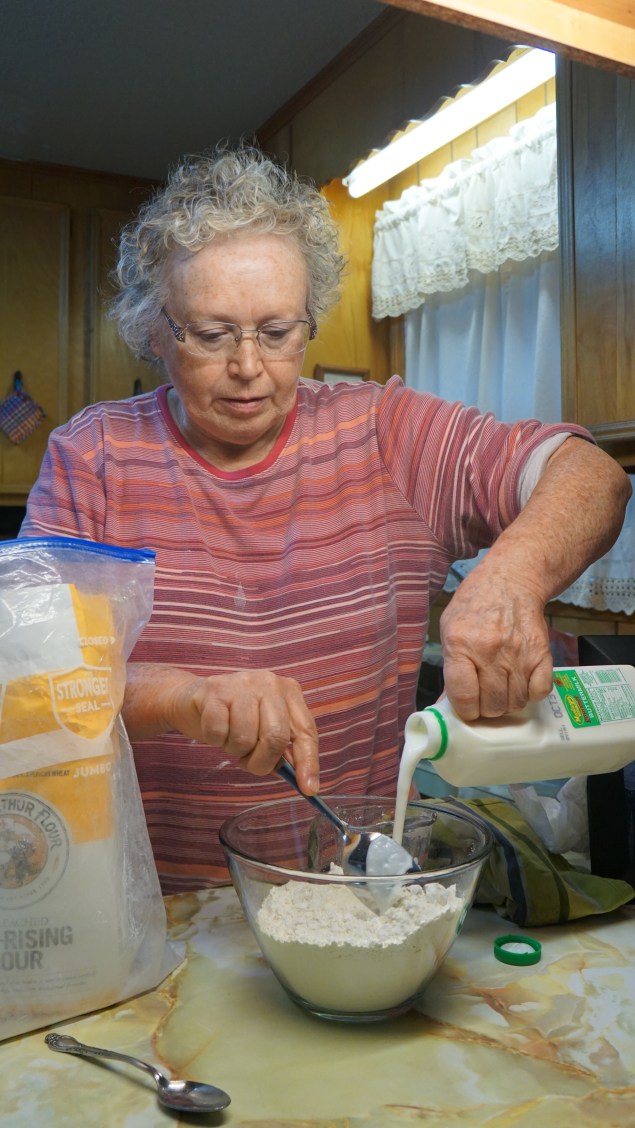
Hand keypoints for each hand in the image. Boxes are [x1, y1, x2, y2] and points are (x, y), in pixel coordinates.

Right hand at [165, 669, 319, 791]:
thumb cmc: (233, 718)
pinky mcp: (215, 690)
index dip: (308, 762)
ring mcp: (242, 683)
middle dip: (262, 762)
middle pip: (276, 737)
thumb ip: (282, 749)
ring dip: (235, 750)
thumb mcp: (262, 729)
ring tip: (230, 738)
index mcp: (289, 692)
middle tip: (248, 763)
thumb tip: (301, 780)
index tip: (309, 789)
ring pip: (245, 738)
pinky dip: (216, 740)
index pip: (305, 731)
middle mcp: (270, 683)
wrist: (191, 699)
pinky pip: (219, 732)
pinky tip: (215, 729)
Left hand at [439, 567, 552, 720]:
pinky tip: (521, 684)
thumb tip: (448, 704)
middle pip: (492, 706)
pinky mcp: (541, 654)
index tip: (467, 709)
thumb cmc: (475, 605)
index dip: (465, 712)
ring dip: (508, 703)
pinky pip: (539, 692)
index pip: (464, 697)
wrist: (510, 582)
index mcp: (461, 645)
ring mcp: (518, 654)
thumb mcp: (450, 630)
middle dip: (486, 709)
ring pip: (515, 703)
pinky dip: (531, 694)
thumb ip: (450, 669)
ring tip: (501, 689)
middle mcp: (490, 651)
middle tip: (484, 697)